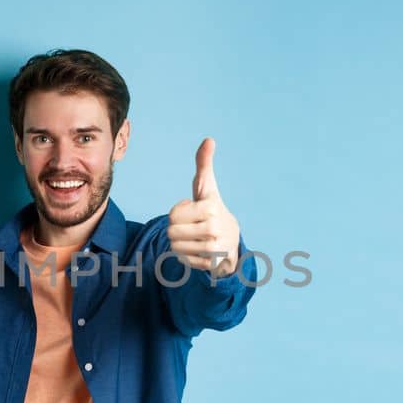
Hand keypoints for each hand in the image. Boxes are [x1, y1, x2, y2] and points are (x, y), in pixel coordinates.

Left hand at [167, 138, 240, 277]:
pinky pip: (183, 261)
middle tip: (191, 227)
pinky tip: (199, 251)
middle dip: (177, 230)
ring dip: (180, 243)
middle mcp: (214, 227)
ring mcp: (214, 247)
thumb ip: (204, 163)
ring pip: (175, 247)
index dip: (178, 213)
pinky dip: (187, 257)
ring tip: (194, 238)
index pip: (173, 214)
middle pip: (171, 232)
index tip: (192, 212)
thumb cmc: (212, 209)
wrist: (231, 240)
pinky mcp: (212, 263)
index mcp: (210, 207)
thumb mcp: (208, 187)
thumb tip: (209, 139)